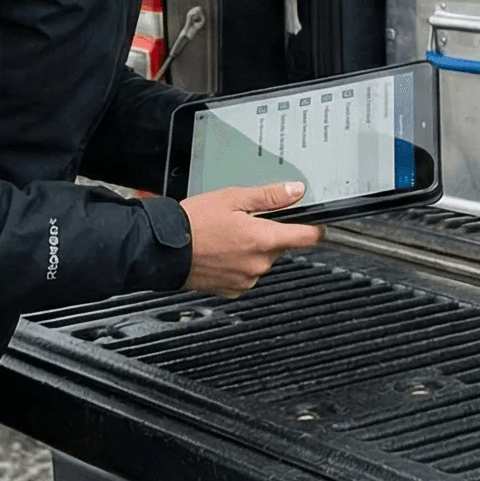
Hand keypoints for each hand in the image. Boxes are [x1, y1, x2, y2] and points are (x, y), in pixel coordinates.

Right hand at [181, 182, 324, 297]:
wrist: (162, 249)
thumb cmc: (193, 223)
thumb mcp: (233, 198)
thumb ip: (269, 196)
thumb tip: (296, 191)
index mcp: (264, 239)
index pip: (307, 238)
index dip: (316, 229)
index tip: (317, 225)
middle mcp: (259, 264)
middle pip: (280, 247)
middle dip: (269, 234)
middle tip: (244, 222)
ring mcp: (246, 279)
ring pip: (262, 260)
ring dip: (252, 249)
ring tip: (226, 236)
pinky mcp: (232, 290)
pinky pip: (245, 274)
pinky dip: (238, 263)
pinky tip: (220, 252)